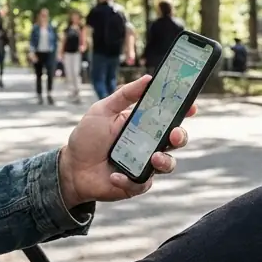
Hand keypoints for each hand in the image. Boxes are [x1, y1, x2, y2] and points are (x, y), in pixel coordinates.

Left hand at [58, 75, 194, 207]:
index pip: (169, 116)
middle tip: (174, 134)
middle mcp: (148, 144)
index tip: (191, 105)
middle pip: (175, 140)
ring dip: (165, 161)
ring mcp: (144, 164)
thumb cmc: (87, 138)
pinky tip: (115, 175)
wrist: (71, 168)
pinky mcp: (136, 183)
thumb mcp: (102, 110)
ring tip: (154, 158)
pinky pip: (143, 184)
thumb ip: (124, 95)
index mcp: (142, 124)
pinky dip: (129, 180)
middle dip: (180, 136)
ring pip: (168, 164)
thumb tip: (148, 78)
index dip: (183, 110)